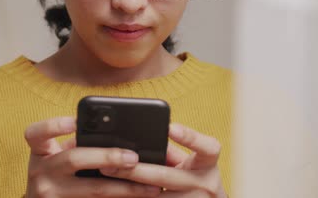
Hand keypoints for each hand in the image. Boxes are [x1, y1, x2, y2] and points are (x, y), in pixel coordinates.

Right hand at [24, 116, 161, 197]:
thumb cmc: (57, 174)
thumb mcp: (58, 157)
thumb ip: (77, 145)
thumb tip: (117, 137)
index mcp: (39, 152)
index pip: (36, 133)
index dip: (55, 125)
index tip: (76, 121)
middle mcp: (39, 172)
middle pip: (74, 159)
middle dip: (108, 156)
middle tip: (134, 158)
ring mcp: (48, 195)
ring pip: (92, 189)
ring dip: (125, 186)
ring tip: (149, 184)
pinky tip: (137, 197)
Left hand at [100, 123, 227, 197]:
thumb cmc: (195, 179)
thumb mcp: (189, 163)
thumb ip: (169, 151)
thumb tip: (138, 139)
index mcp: (208, 165)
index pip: (207, 147)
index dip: (190, 137)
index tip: (170, 127)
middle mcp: (205, 185)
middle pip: (167, 176)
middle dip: (136, 170)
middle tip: (111, 164)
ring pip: (155, 197)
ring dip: (130, 189)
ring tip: (109, 180)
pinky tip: (117, 195)